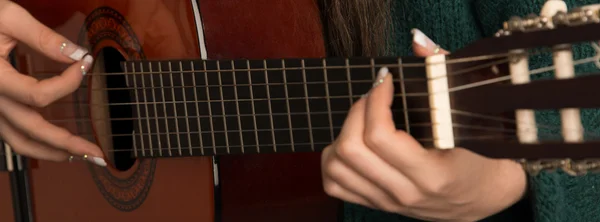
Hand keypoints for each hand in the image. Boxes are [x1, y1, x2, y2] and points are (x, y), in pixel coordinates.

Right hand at [0, 1, 104, 165]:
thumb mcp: (8, 17)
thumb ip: (43, 37)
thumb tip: (78, 54)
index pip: (38, 95)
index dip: (69, 82)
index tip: (86, 63)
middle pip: (32, 130)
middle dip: (68, 144)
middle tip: (98, 153)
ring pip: (20, 142)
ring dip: (53, 152)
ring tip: (83, 156)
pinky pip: (15, 135)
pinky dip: (39, 144)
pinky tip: (60, 145)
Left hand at [320, 29, 526, 220]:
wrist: (483, 196)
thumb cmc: (481, 157)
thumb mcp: (473, 119)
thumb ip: (444, 75)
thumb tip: (418, 43)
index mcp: (431, 174)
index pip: (380, 137)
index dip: (375, 100)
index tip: (385, 81)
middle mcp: (405, 192)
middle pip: (350, 150)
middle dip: (356, 112)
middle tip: (373, 97)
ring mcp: (388, 201)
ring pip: (336, 168)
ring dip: (341, 135)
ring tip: (362, 118)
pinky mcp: (376, 204)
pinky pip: (334, 185)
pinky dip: (334, 160)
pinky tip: (353, 142)